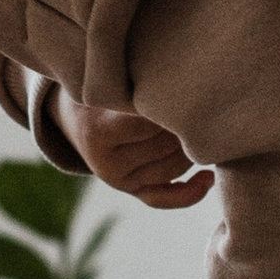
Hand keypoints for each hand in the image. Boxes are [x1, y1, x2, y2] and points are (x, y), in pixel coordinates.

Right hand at [50, 88, 213, 212]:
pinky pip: (163, 199)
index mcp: (97, 131)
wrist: (72, 113)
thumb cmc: (103, 86)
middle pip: (165, 145)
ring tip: (197, 121)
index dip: (171, 105)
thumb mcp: (111, 79)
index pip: (150, 122)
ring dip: (191, 146)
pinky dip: (189, 193)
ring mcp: (118, 181)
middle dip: (184, 123)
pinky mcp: (131, 190)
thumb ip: (140, 85)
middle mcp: (105, 163)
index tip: (183, 86)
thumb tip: (185, 86)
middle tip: (196, 100)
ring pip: (172, 168)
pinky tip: (207, 178)